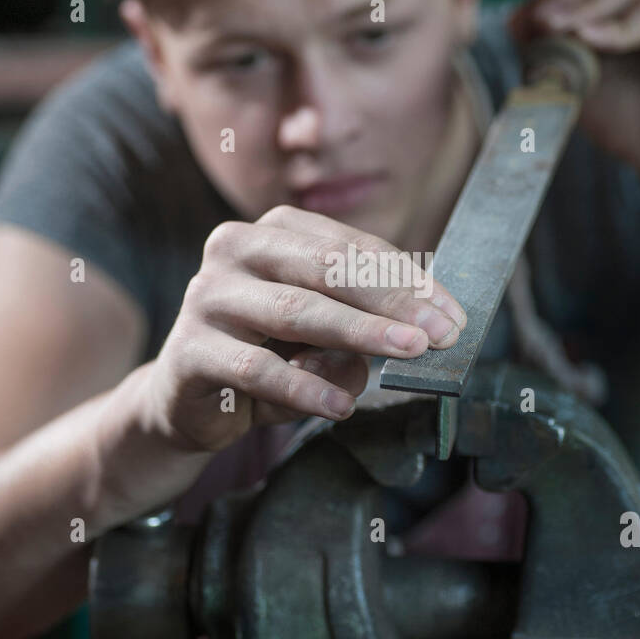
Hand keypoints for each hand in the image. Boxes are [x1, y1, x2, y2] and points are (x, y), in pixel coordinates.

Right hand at [139, 206, 465, 452]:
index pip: (353, 249)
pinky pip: (258, 369)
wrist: (188, 401)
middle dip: (391, 301)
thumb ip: (362, 324)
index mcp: (275, 232)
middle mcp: (236, 250)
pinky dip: (305, 388)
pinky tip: (342, 406)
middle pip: (328, 269)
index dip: (407, 281)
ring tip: (406, 352)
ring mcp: (208, 296)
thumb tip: (421, 333)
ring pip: (296, 311)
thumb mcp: (322, 335)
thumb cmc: (266, 355)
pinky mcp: (191, 350)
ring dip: (359, 333)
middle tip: (438, 332)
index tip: (451, 315)